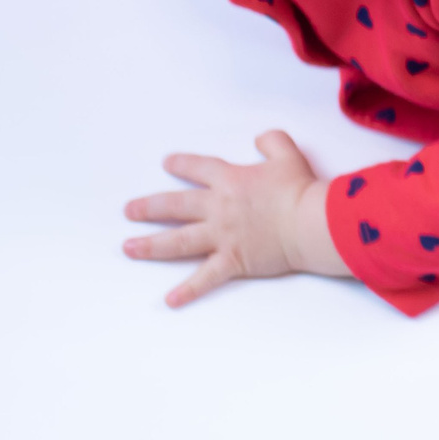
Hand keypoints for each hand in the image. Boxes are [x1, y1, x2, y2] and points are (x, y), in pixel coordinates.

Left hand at [123, 130, 346, 305]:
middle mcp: (218, 207)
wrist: (309, 221)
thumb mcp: (288, 155)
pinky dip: (188, 290)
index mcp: (230, 180)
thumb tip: (260, 139)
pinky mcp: (233, 260)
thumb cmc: (300, 190)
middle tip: (129, 210)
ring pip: (178, 241)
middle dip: (149, 208)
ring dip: (150, 245)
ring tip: (129, 248)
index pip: (199, 168)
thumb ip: (273, 141)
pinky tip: (170, 300)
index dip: (182, 164)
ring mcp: (222, 236)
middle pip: (175, 205)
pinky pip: (205, 278)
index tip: (167, 163)